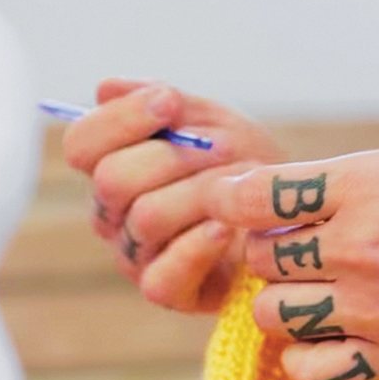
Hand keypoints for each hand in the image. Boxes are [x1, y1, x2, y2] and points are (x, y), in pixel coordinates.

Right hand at [62, 79, 285, 311]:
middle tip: (221, 147)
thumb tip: (104, 87)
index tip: (170, 102)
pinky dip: (197, 247)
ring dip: (199, 194)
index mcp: (113, 169)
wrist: (296, 216)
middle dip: (171, 156)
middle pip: (111, 180)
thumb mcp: (215, 123)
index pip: (82, 144)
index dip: (120, 120)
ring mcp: (137, 256)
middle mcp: (114, 215)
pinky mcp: (169, 292)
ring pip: (145, 219)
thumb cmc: (246, 169)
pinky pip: (163, 276)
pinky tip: (227, 227)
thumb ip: (166, 103)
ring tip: (240, 184)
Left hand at [205, 147, 378, 379]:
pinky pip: (307, 372)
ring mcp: (373, 308)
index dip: (234, 201)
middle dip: (270, 253)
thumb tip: (260, 195)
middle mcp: (360, 247)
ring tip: (319, 295)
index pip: (251, 195)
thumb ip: (340, 181)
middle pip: (257, 258)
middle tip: (305, 252)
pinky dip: (305, 360)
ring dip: (284, 306)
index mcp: (365, 186)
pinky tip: (329, 340)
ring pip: (271, 315)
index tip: (246, 207)